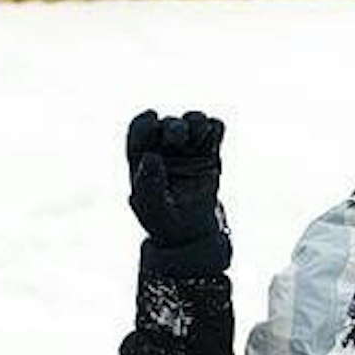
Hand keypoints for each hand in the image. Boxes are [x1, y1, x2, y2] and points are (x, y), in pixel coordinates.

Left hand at [127, 109, 225, 248]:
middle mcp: (164, 148)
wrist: (193, 233)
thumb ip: (149, 184)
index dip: (144, 122)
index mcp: (142, 157)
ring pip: (193, 121)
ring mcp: (188, 148)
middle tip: (179, 137)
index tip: (152, 121)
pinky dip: (215, 128)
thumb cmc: (166, 221)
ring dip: (196, 121)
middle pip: (168, 124)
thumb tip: (151, 156)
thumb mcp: (153, 208)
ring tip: (199, 133)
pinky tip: (214, 137)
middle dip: (174, 127)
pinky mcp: (210, 152)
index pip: (139, 130)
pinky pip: (215, 130)